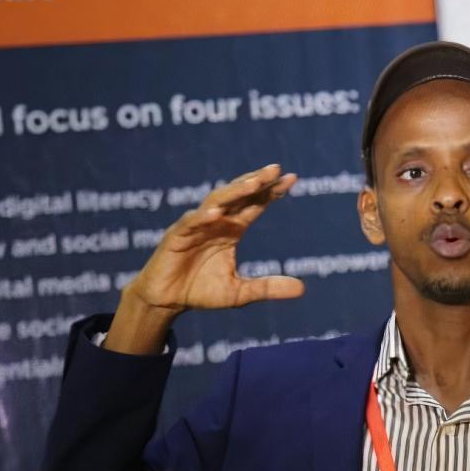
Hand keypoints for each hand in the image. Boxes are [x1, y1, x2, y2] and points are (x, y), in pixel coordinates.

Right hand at [105, 164, 302, 353]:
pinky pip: (190, 223)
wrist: (167, 301)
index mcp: (231, 229)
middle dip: (255, 181)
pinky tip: (217, 213)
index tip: (292, 178)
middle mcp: (215, 221)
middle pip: (238, 195)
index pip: (255, 204)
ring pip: (216, 202)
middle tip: (275, 169)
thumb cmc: (201, 291)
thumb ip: (268, 287)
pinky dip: (203, 217)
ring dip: (234, 191)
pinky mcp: (176, 237)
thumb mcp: (240, 292)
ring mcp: (195, 226)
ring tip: (253, 183)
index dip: (271, 192)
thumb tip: (302, 289)